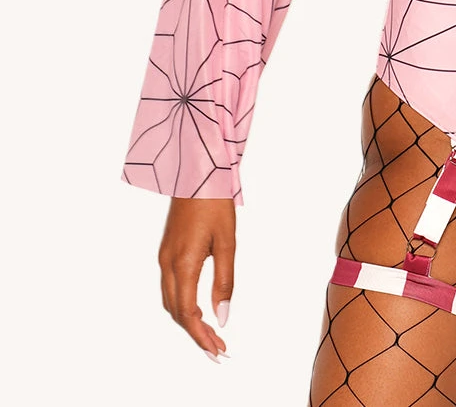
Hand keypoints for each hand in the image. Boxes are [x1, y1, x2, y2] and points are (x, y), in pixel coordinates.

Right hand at [159, 197, 235, 359]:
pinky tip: (197, 308)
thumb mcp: (226, 242)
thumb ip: (224, 281)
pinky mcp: (167, 250)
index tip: (218, 350)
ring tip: (210, 333)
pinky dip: (182, 304)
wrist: (196, 170)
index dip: (202, 336)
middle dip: (196, 334)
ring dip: (188, 320)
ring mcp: (164, 257)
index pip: (188, 314)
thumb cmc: (214, 201)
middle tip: (217, 348)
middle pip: (176, 312)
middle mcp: (167, 264)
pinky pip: (170, 287)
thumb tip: (222, 315)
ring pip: (171, 301)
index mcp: (182, 263)